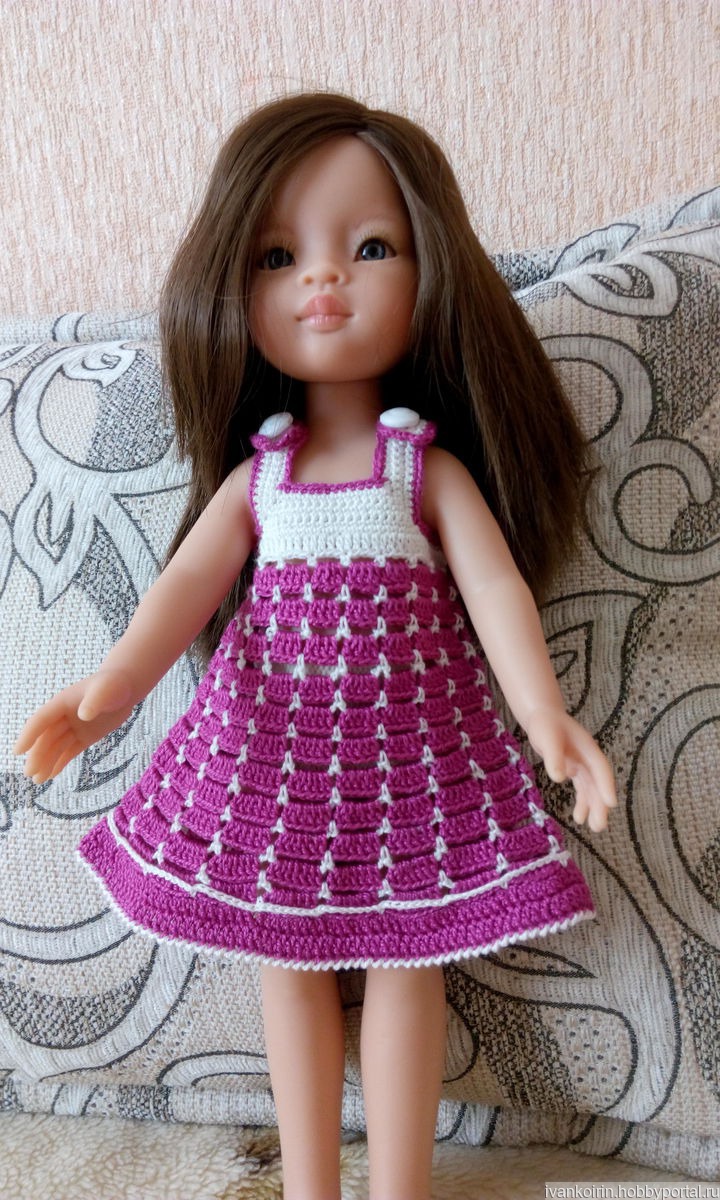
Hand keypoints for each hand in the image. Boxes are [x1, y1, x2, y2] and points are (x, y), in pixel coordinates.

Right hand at [13, 669, 136, 782]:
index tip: (18, 751)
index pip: (41, 720)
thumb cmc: (113, 684)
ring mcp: (74, 728)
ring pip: (56, 747)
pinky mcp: (85, 737)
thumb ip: (94, 701)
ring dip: (46, 762)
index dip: (29, 735)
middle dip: (37, 755)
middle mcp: (64, 717)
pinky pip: (69, 751)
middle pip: (47, 737)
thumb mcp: (105, 690)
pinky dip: (60, 763)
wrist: (126, 688)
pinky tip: (51, 775)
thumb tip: (82, 716)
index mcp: (62, 703)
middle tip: (30, 773)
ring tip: (38, 780)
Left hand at [525, 709, 616, 832]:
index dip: (606, 786)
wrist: (542, 716)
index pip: (600, 769)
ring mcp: (583, 764)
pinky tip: (578, 817)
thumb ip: (554, 757)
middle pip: (598, 783)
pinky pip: (582, 787)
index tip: (610, 803)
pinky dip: (582, 801)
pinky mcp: (574, 768)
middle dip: (600, 804)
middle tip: (599, 826)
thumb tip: (560, 778)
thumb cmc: (545, 724)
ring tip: (593, 827)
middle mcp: (588, 758)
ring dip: (593, 806)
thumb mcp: (547, 738)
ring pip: (591, 788)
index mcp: (587, 748)